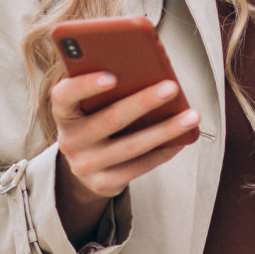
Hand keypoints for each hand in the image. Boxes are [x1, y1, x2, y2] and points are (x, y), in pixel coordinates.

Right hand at [51, 74, 198, 242]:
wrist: (86, 166)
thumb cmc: (96, 120)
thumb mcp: (91, 104)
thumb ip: (108, 87)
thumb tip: (150, 70)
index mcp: (63, 112)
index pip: (64, 95)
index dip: (85, 85)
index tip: (112, 76)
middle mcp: (69, 140)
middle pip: (110, 119)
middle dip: (143, 102)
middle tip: (171, 87)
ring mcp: (85, 165)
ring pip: (131, 146)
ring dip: (164, 130)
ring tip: (191, 115)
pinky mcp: (103, 183)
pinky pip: (139, 167)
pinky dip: (163, 152)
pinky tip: (182, 139)